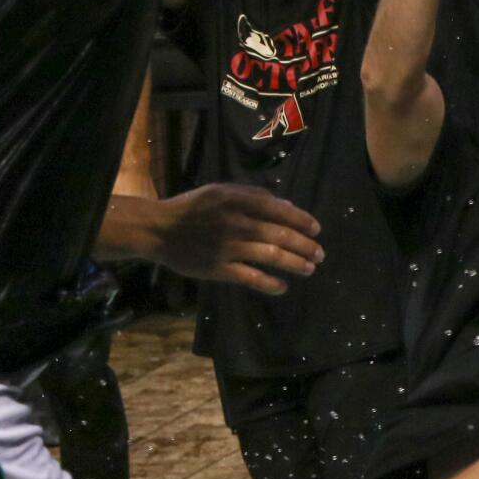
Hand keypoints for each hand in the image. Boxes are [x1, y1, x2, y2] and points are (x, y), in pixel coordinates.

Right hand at [151, 184, 323, 294]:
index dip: (301, 220)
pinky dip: (270, 284)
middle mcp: (235, 223)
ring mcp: (227, 247)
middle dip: (304, 245)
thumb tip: (288, 207)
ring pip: (270, 256)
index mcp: (236, 200)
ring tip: (309, 269)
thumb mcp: (220, 192)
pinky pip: (250, 278)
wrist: (158, 229)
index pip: (278, 210)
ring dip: (294, 264)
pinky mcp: (218, 269)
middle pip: (279, 235)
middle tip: (319, 254)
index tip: (316, 229)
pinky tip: (282, 287)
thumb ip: (253, 196)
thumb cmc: (192, 208)